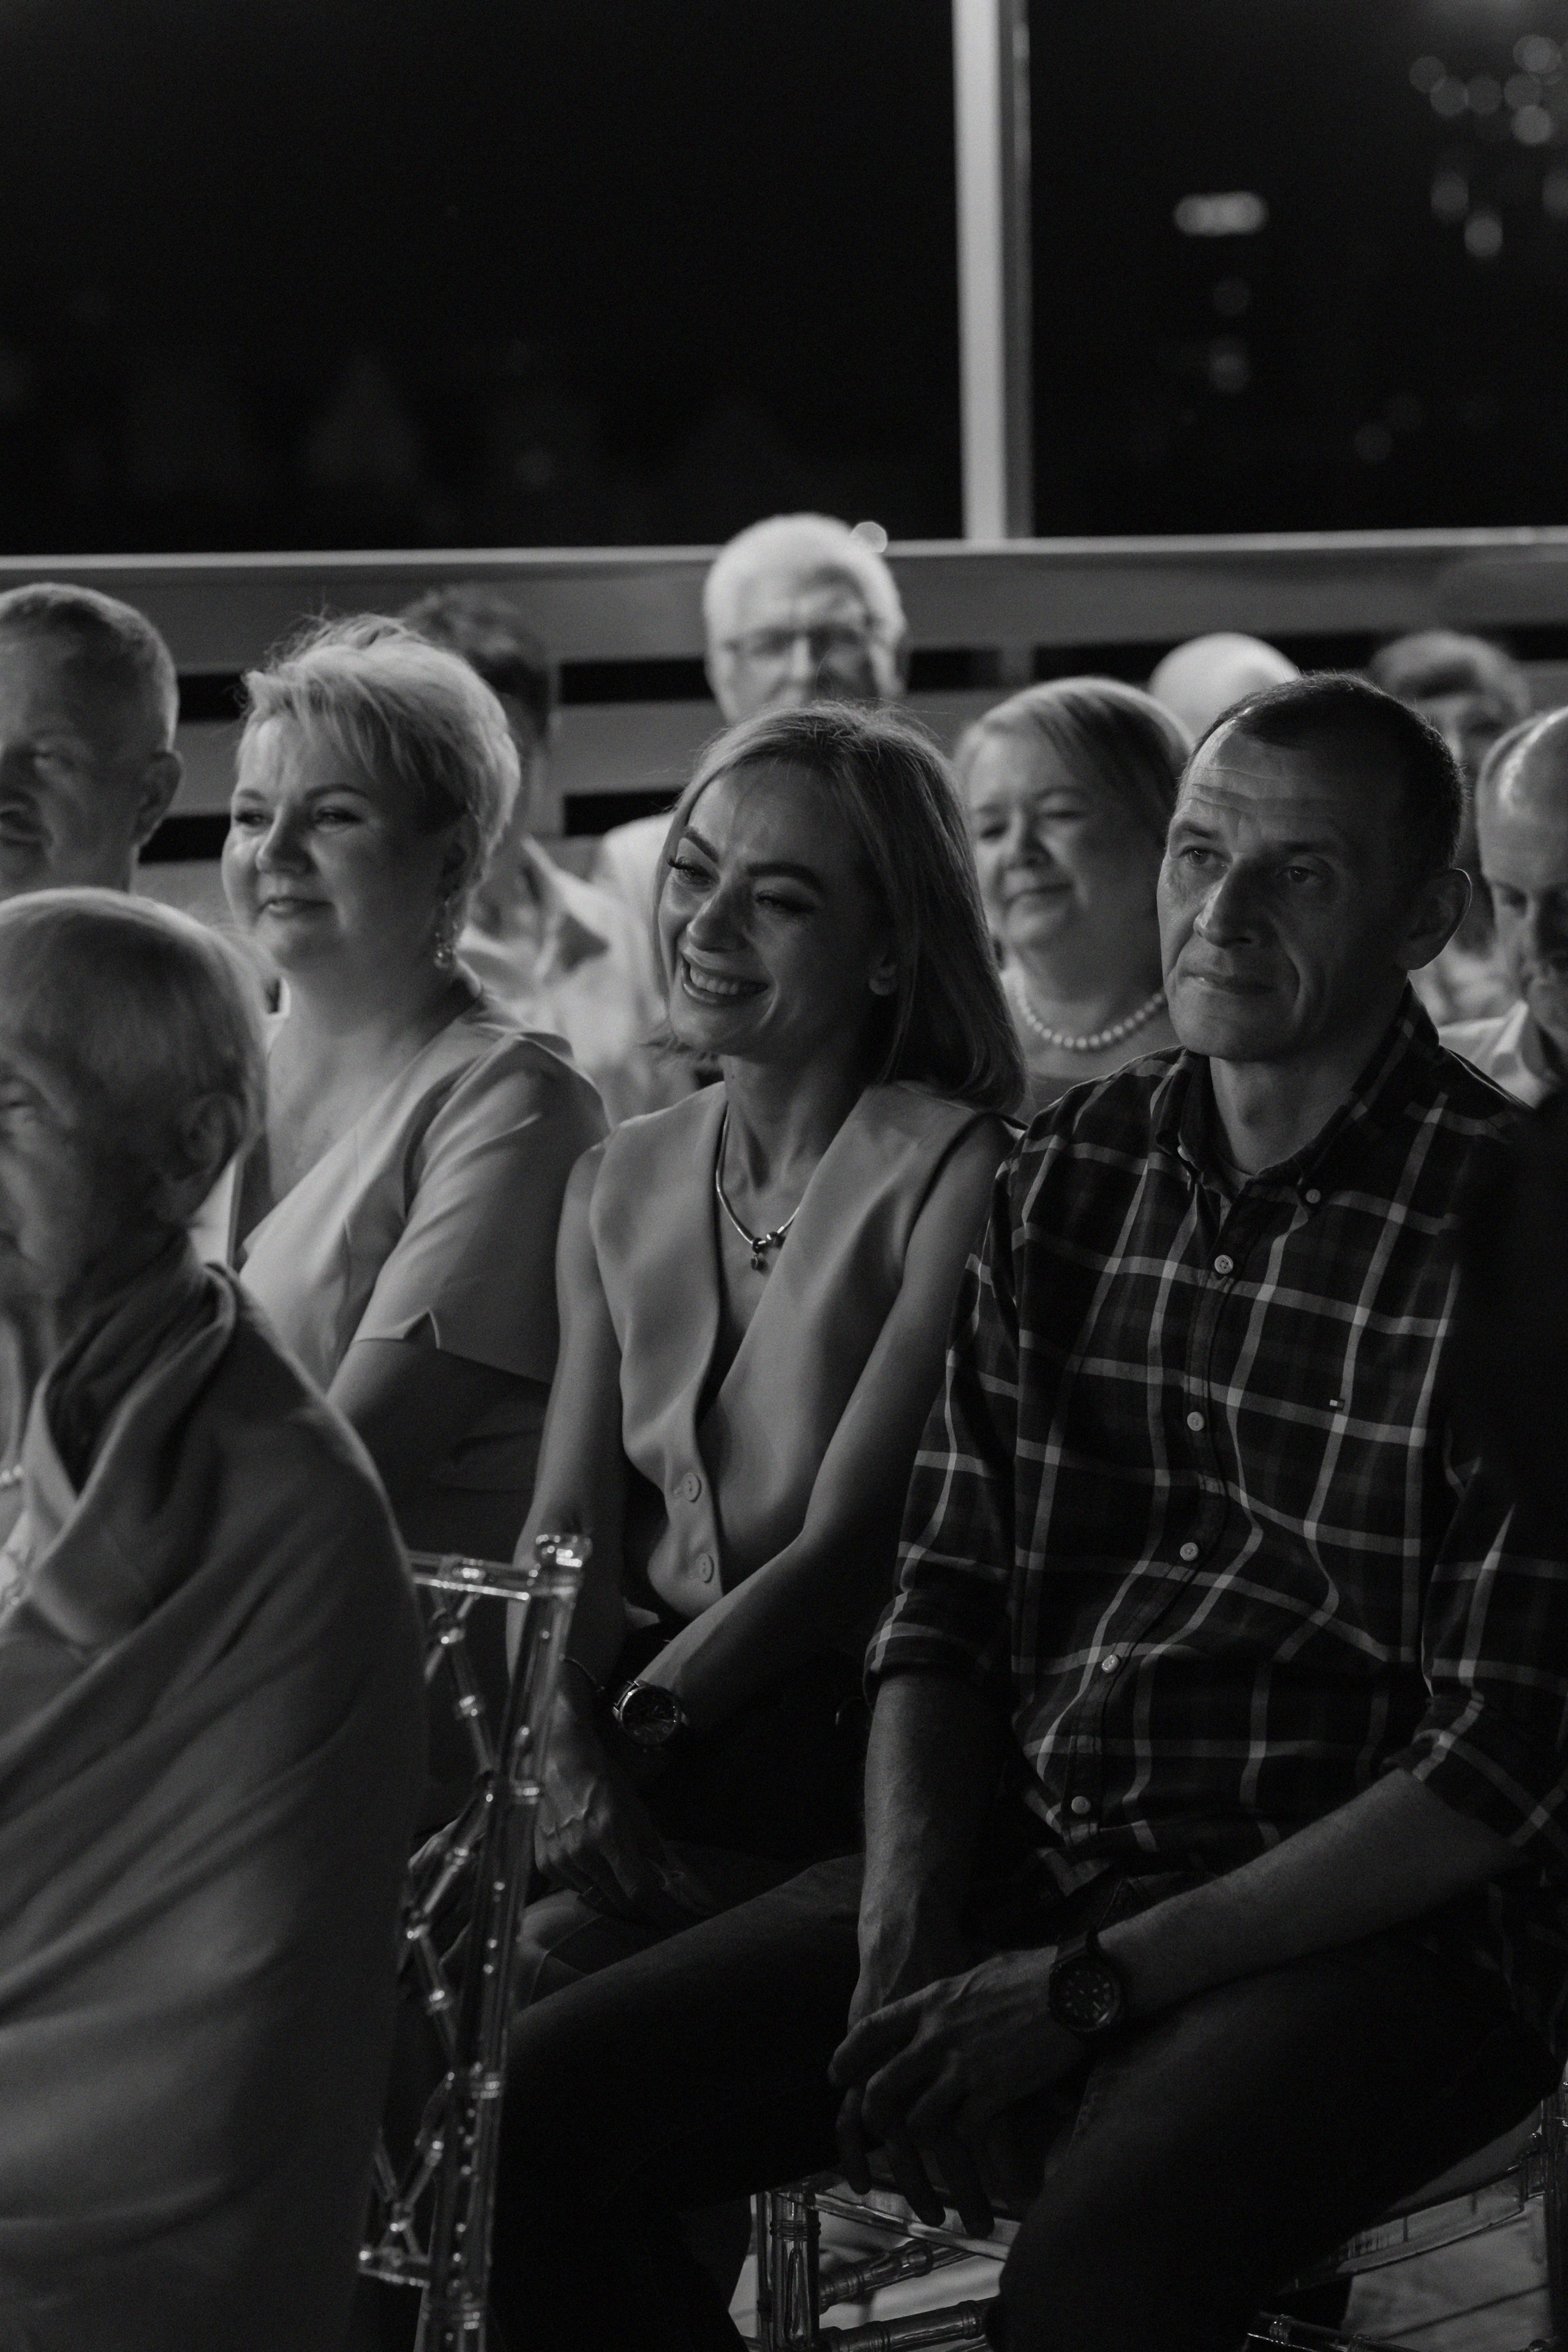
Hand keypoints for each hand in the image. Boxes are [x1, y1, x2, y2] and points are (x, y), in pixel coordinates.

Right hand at [534, 1697, 711, 1927]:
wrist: (560, 1764)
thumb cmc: (603, 1781)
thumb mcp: (635, 1807)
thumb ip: (649, 1844)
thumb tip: (662, 1875)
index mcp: (611, 1835)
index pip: (638, 1888)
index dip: (657, 1908)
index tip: (671, 1920)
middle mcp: (583, 1852)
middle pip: (617, 1899)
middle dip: (637, 1905)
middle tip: (648, 1903)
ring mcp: (561, 1859)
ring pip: (594, 1896)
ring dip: (610, 1892)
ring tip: (617, 1877)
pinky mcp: (545, 1862)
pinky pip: (573, 1887)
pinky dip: (587, 1883)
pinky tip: (591, 1865)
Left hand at [829, 1949, 1083, 2237]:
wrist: (1073, 1986)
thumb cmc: (1034, 1972)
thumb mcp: (979, 1972)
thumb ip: (956, 1996)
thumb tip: (953, 2000)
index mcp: (931, 2002)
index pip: (871, 2029)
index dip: (848, 2055)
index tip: (836, 2075)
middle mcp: (937, 2035)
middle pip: (883, 2086)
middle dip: (874, 2120)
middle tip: (878, 2138)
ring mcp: (962, 2066)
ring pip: (919, 2122)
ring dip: (923, 2151)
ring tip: (932, 2168)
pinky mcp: (993, 2092)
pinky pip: (965, 2136)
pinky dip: (970, 2159)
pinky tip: (977, 2166)